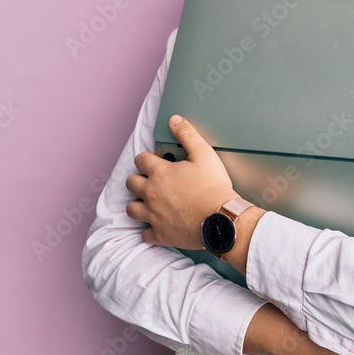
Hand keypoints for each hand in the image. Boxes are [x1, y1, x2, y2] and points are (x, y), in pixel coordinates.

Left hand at [125, 115, 237, 248]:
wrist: (221, 219)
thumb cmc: (214, 187)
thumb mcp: (204, 154)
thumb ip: (187, 134)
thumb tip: (174, 120)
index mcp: (160, 173)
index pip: (141, 159)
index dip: (146, 158)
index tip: (154, 161)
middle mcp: (151, 193)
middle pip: (131, 183)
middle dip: (138, 179)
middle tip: (150, 180)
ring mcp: (153, 215)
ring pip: (131, 209)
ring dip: (137, 204)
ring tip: (147, 202)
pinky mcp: (160, 234)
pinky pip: (145, 234)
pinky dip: (149, 230)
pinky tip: (156, 226)